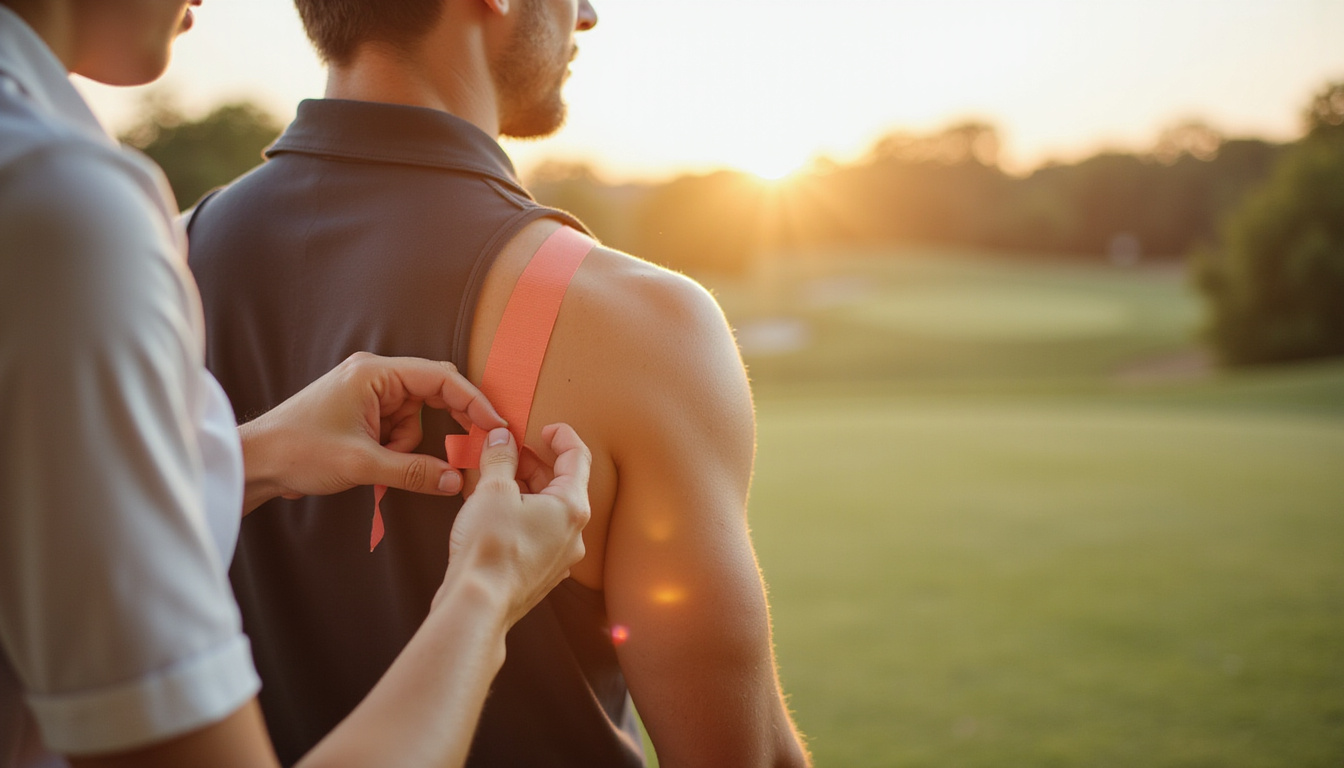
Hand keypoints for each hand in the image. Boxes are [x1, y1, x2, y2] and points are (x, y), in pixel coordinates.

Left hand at [239, 352, 505, 512]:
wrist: (255, 462)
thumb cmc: (298, 451)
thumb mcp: (362, 464)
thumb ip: (414, 471)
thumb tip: (457, 480)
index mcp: (374, 373)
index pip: (441, 379)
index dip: (474, 402)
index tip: (496, 425)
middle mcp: (374, 376)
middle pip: (433, 394)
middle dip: (446, 424)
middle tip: (469, 450)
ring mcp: (367, 393)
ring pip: (416, 419)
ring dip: (408, 446)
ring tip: (376, 463)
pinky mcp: (361, 412)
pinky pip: (398, 429)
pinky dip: (396, 449)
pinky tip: (372, 462)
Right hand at [440, 424, 591, 624]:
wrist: (478, 605)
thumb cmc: (490, 549)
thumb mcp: (492, 491)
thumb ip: (500, 458)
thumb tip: (502, 437)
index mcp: (572, 507)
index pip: (578, 458)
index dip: (563, 436)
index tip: (546, 428)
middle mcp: (574, 534)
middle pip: (561, 485)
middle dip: (535, 464)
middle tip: (508, 451)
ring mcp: (560, 557)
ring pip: (548, 512)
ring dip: (526, 490)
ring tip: (496, 479)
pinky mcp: (542, 574)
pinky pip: (538, 535)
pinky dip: (522, 516)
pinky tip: (496, 513)